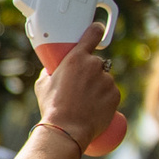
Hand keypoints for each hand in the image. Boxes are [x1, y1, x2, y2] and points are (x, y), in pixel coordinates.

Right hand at [37, 22, 119, 149]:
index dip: (96, 30)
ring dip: (99, 86)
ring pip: (105, 79)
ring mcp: (107, 80)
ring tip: (86, 102)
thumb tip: (52, 69)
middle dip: (91, 72)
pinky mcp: (116, 94)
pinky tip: (95, 107)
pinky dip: (106, 98)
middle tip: (80, 87)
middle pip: (97, 63)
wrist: (67, 129)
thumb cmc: (52, 107)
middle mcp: (94, 65)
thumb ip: (50, 72)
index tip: (98, 30)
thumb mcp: (43, 84)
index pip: (93, 34)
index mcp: (76, 58)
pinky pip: (112, 92)